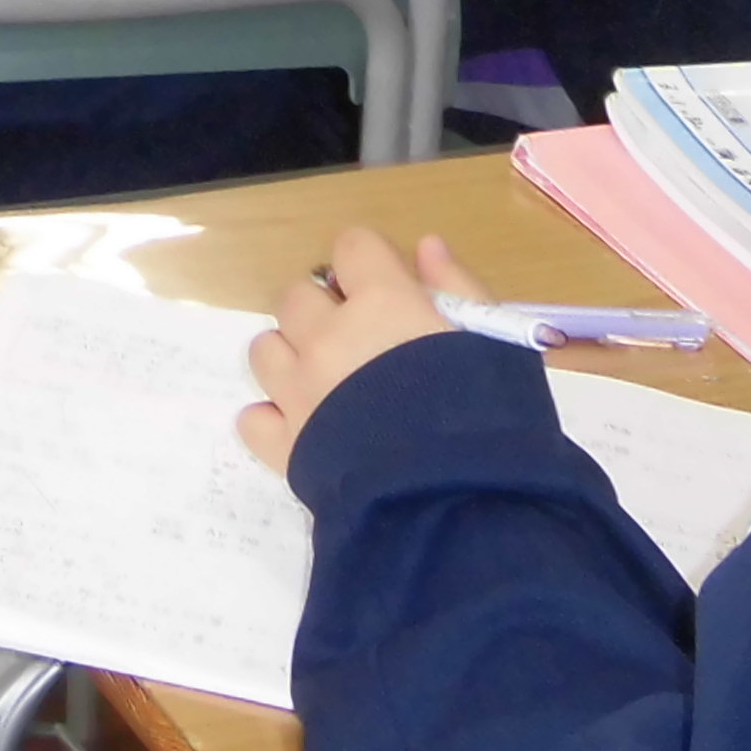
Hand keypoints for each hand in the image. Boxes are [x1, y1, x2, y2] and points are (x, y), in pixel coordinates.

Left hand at [238, 227, 494, 473]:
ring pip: (265, 348)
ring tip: (327, 385)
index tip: (386, 289)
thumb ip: (459, 288)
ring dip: (291, 358)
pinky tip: (305, 431)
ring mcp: (300, 390)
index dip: (367, 264)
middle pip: (298, 297)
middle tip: (357, 342)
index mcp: (383, 303)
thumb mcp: (497, 344)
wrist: (458, 503)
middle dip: (323, 312)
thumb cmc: (491, 419)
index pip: (352, 247)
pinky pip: (254, 417)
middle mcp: (329, 336)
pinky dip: (273, 421)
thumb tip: (426, 246)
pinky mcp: (286, 444)